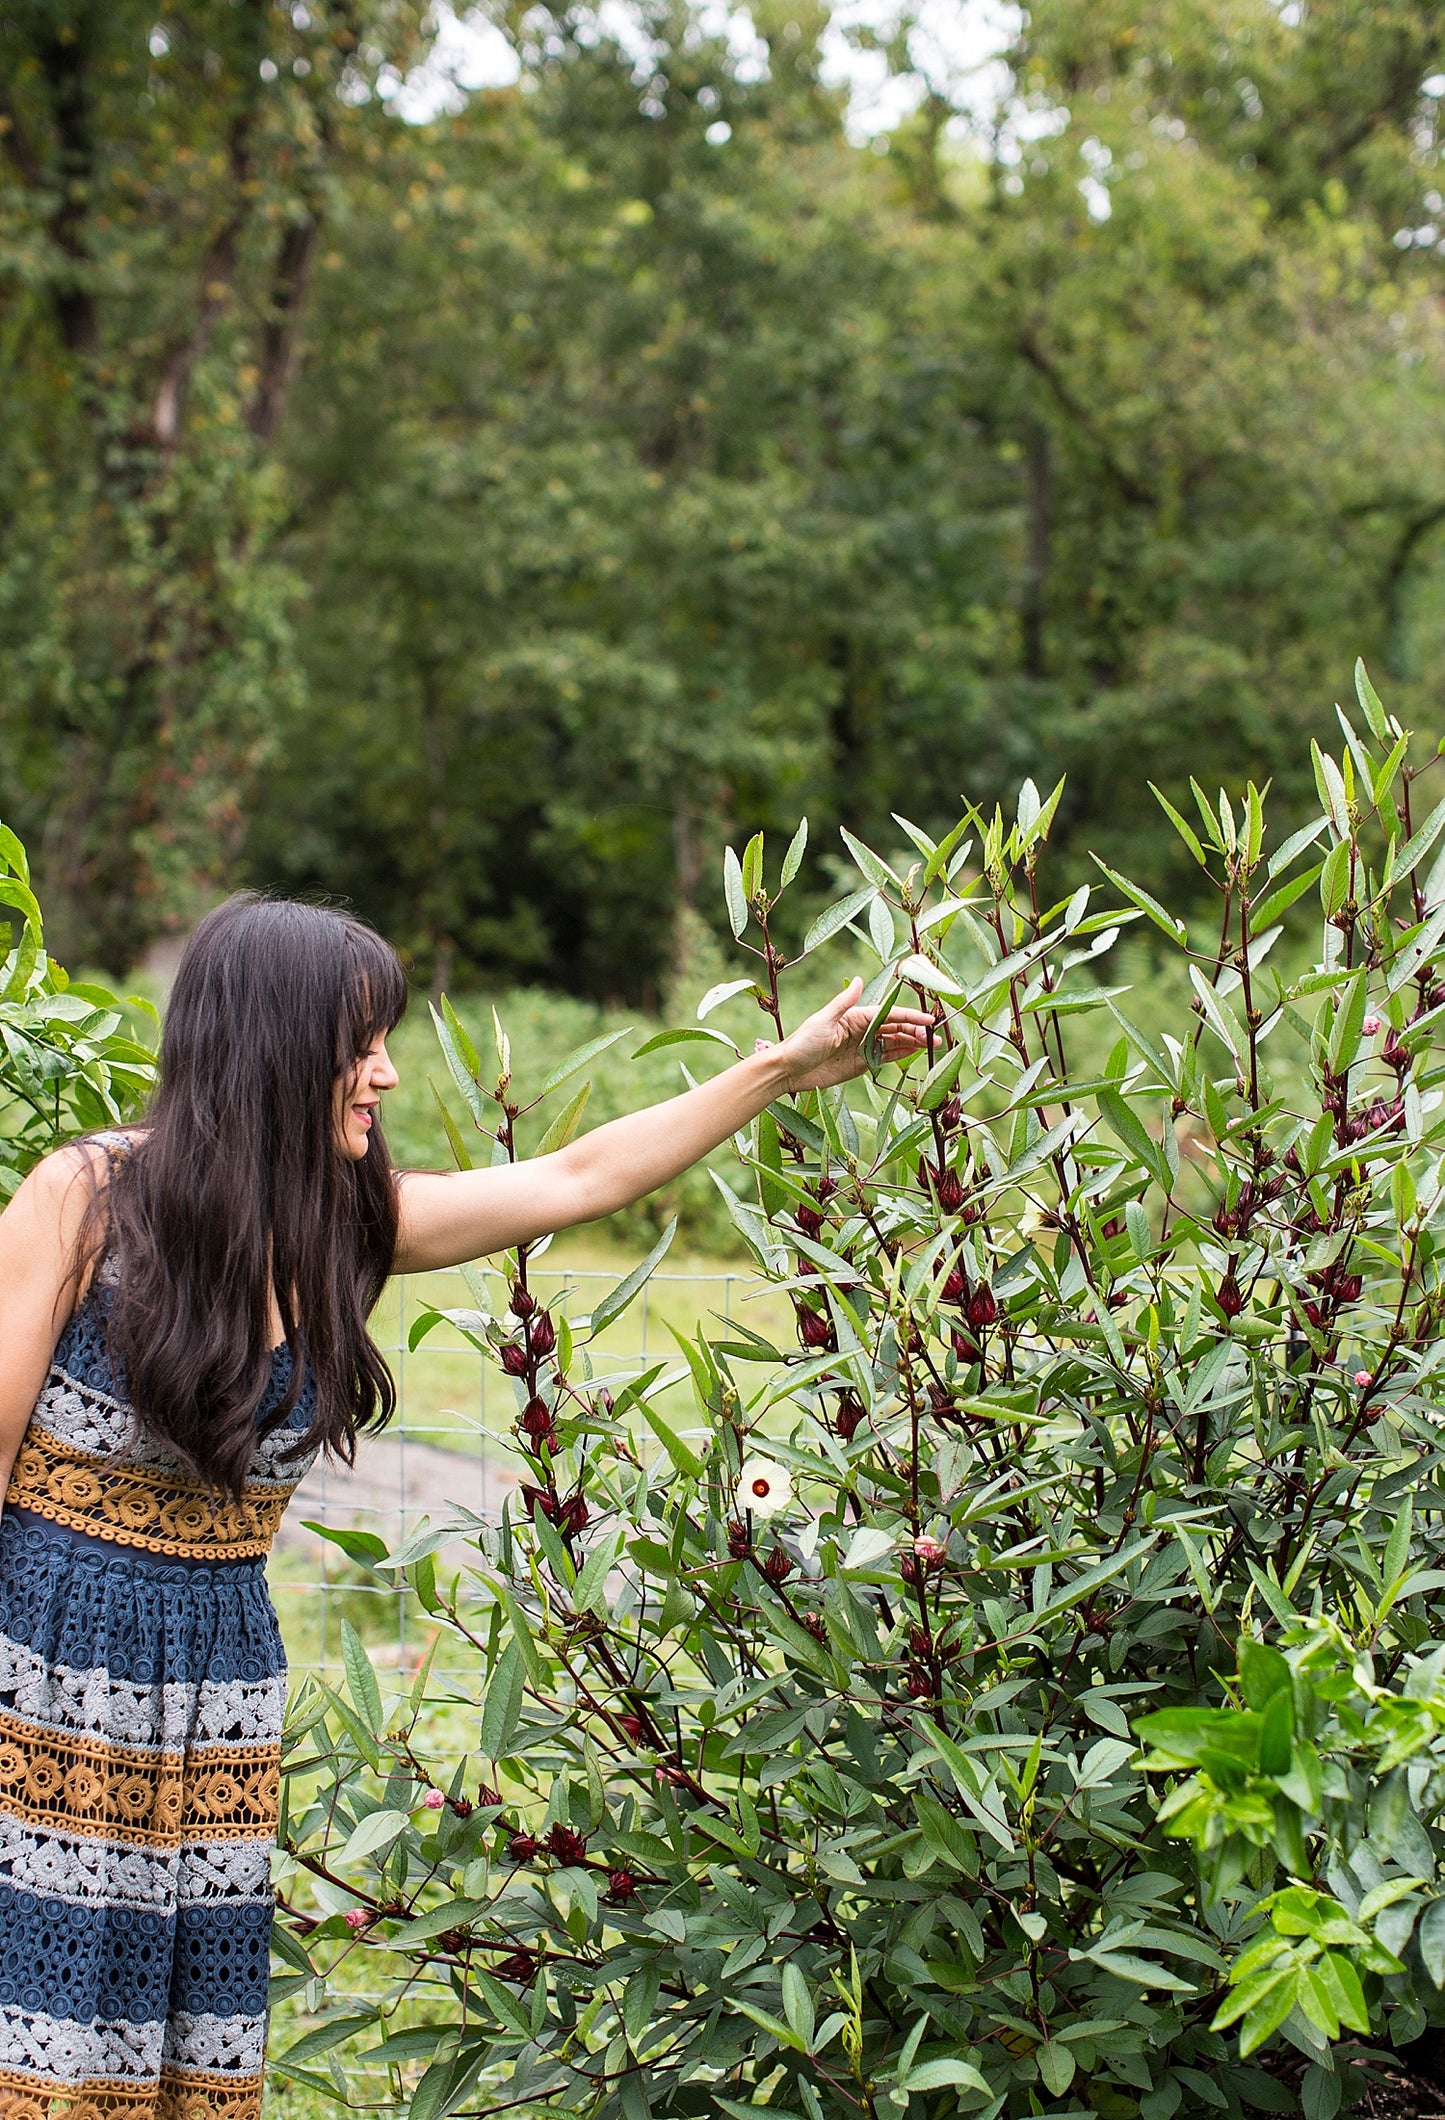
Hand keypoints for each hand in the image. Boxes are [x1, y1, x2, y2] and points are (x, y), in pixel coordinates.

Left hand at [766, 978, 933, 1092]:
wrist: (788, 1071)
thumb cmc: (802, 1043)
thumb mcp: (823, 1020)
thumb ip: (844, 1002)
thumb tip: (858, 979)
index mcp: (855, 1016)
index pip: (889, 1014)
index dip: (909, 1017)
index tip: (928, 1021)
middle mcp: (862, 1030)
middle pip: (895, 1029)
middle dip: (916, 1032)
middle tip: (936, 1039)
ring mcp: (862, 1047)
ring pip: (894, 1043)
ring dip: (913, 1043)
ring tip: (932, 1046)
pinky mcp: (861, 1064)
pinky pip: (885, 1058)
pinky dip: (901, 1055)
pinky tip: (916, 1053)